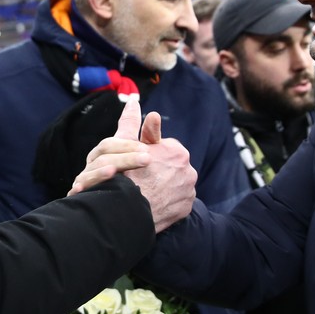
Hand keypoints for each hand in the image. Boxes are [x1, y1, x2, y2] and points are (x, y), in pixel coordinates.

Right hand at [69, 100, 195, 232]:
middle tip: (141, 179)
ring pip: (176, 184)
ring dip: (165, 186)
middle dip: (159, 170)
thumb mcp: (125, 145)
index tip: (140, 163)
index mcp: (177, 152)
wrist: (129, 212)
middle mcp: (189, 170)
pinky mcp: (186, 208)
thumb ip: (132, 123)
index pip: (164, 148)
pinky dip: (168, 201)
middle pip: (172, 167)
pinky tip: (153, 203)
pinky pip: (178, 201)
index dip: (148, 155)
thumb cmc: (126, 176)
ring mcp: (189, 191)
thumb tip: (133, 101)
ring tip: (146, 191)